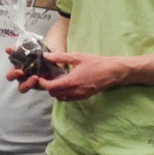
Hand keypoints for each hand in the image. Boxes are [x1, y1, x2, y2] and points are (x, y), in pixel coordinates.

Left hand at [9, 51, 125, 99]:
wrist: (113, 72)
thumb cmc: (96, 63)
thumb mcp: (77, 57)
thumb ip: (60, 57)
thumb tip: (46, 55)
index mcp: (72, 81)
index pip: (51, 87)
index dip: (43, 83)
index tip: (40, 78)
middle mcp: (75, 91)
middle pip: (54, 94)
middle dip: (48, 87)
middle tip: (47, 79)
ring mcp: (80, 96)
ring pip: (61, 98)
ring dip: (56, 91)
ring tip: (56, 81)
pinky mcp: (84, 97)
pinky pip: (69, 98)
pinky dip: (64, 93)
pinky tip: (66, 84)